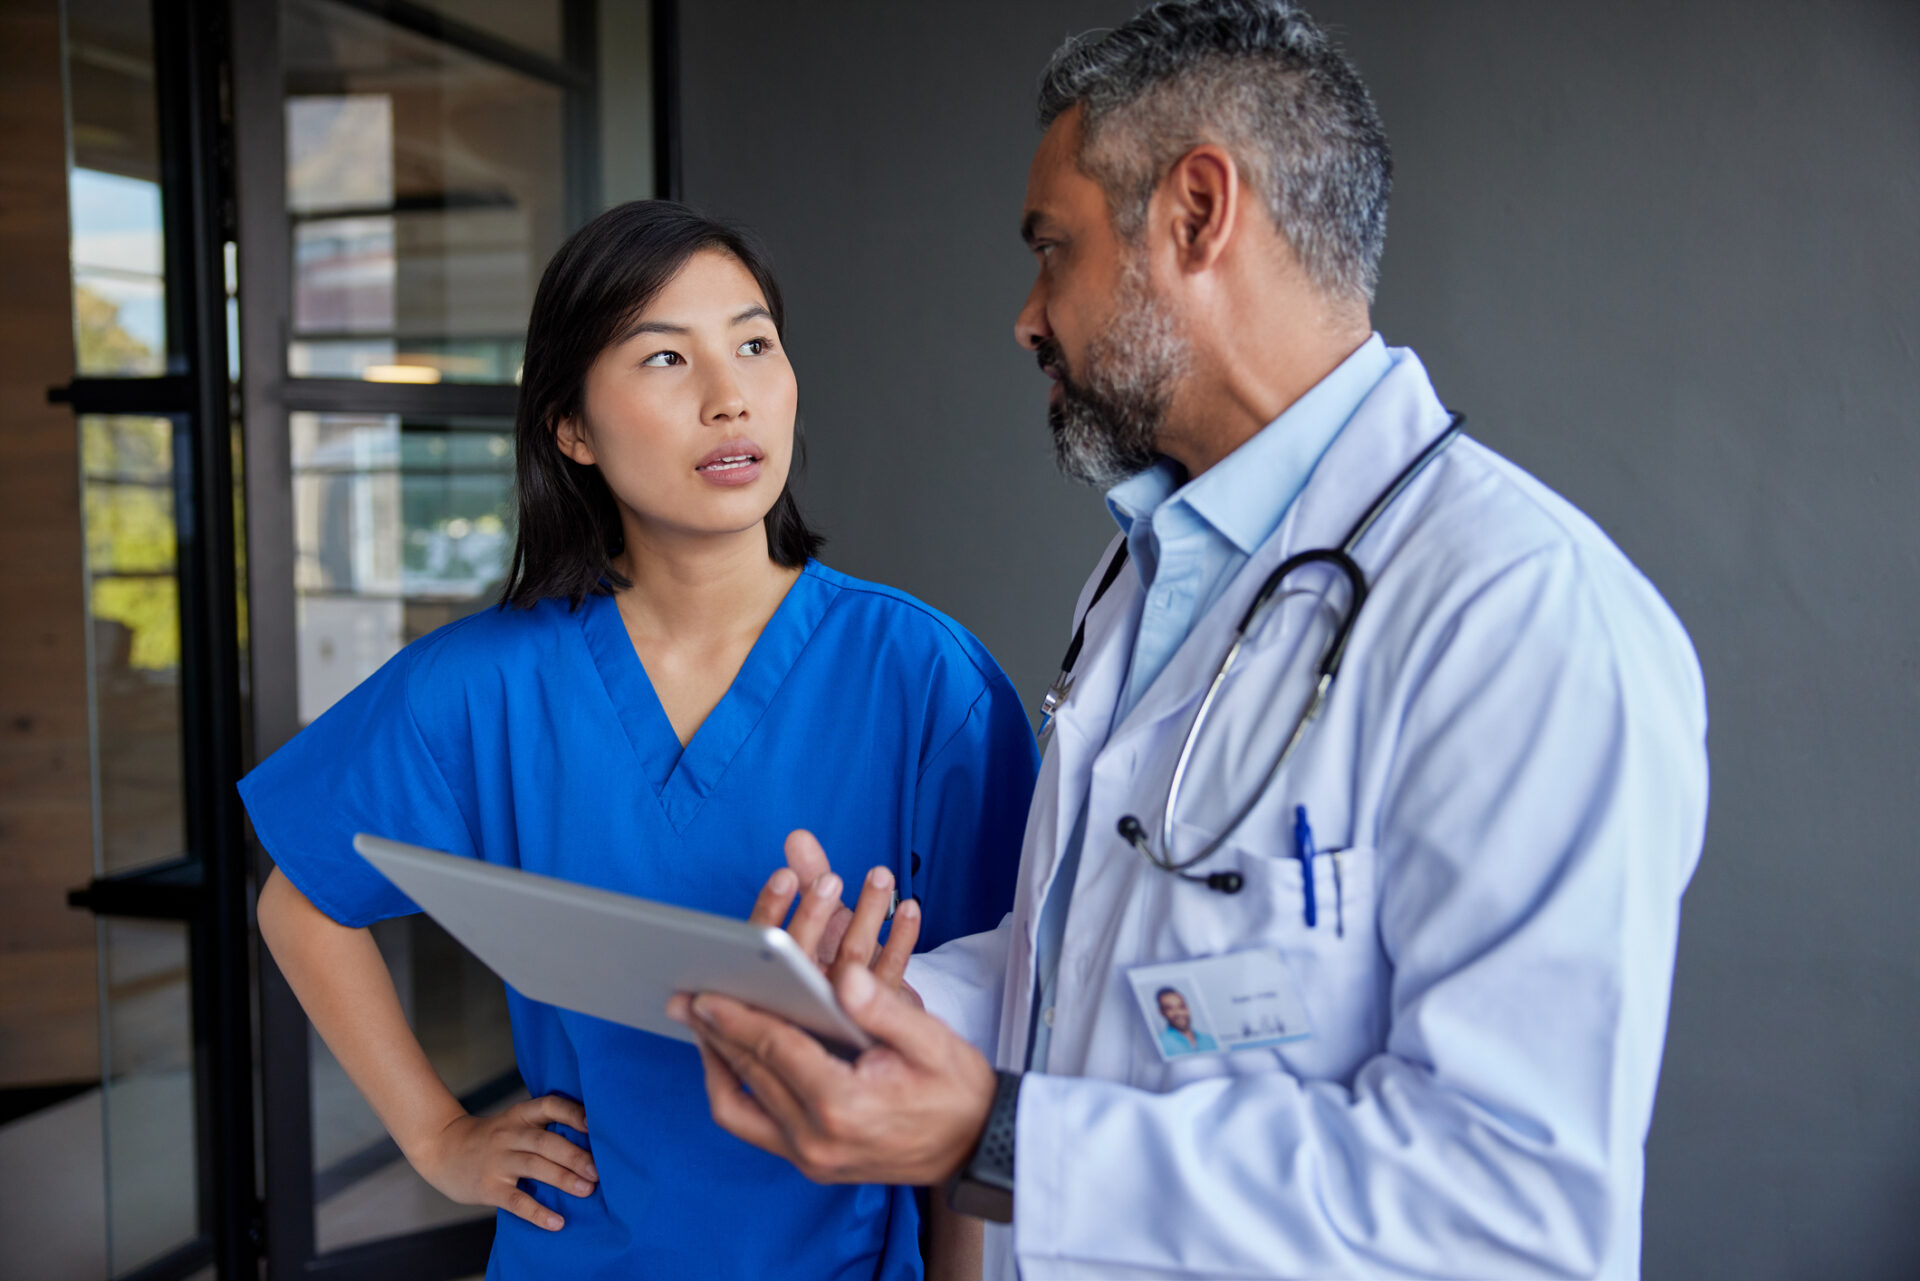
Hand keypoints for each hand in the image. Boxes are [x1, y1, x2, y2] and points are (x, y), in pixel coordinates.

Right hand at [410, 1095, 596, 1230]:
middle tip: (599, 1171)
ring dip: (563, 1178)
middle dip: (575, 1155)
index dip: (573, 1113)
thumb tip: (590, 1145)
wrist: (441, 1149)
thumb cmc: (490, 1139)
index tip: (596, 1125)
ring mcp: (497, 1161)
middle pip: (545, 1141)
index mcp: (520, 1116)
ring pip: (534, 1167)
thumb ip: (542, 1128)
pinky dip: (537, 1212)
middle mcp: (509, 1135)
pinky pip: (516, 1200)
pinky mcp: (488, 1187)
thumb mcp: (513, 1122)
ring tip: (587, 1190)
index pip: (550, 1105)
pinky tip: (556, 1222)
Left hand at [669, 963, 995, 1186]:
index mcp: (844, 1105)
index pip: (776, 1051)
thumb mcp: (932, 1039)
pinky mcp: (811, 1162)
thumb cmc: (956, 1089)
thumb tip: (843, 974)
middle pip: (750, 1075)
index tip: (708, 991)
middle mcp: (817, 1140)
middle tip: (688, 999)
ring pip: (740, 1108)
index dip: (739, 1016)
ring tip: (702, 1028)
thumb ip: (883, 1007)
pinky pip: (755, 1126)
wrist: (976, 1146)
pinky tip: (731, 1061)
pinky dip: (736, 1091)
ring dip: (718, 1064)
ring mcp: (811, 1158)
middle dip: (716, 1033)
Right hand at [751, 830, 921, 1005]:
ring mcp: (839, 1009)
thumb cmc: (833, 961)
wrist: (865, 1029)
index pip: (764, 943)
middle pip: (803, 956)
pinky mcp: (878, 1016)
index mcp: (774, 975)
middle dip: (815, 914)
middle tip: (830, 880)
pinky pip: (890, 974)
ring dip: (867, 914)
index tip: (785, 876)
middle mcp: (799, 996)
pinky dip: (901, 939)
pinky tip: (909, 908)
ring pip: (851, 960)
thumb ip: (807, 879)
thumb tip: (798, 836)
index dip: (773, 910)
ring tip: (880, 876)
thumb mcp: (819, 920)